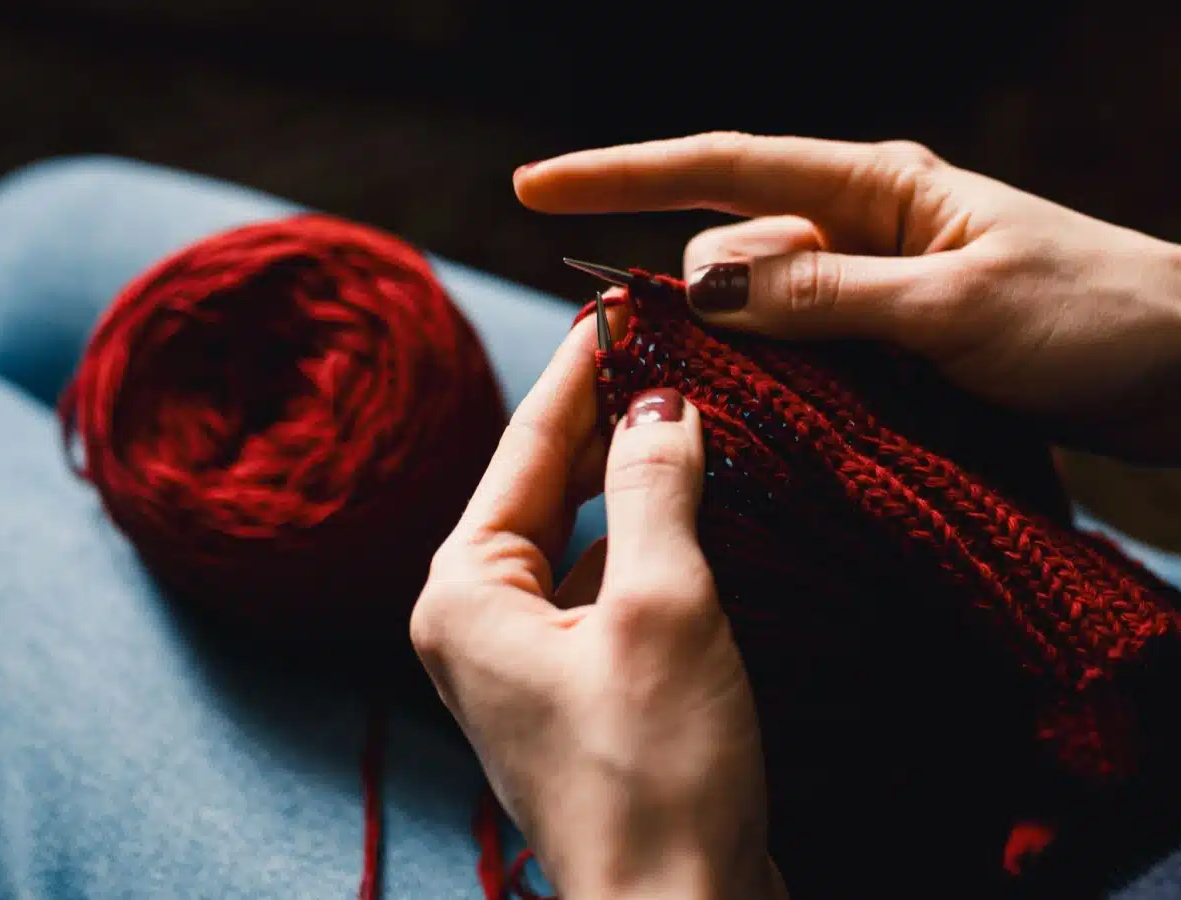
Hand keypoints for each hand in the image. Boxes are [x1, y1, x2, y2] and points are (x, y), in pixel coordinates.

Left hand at [410, 316, 783, 899]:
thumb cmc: (657, 776)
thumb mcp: (662, 607)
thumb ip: (654, 487)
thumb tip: (661, 403)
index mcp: (465, 592)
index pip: (525, 444)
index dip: (583, 367)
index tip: (627, 299)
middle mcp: (481, 623)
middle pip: (548, 486)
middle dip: (614, 418)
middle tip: (683, 346)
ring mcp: (532, 664)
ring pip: (588, 537)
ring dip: (644, 481)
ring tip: (711, 410)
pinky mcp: (588, 695)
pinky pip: (616, 590)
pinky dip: (660, 545)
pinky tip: (715, 509)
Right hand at [514, 133, 1180, 463]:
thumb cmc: (1097, 319)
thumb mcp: (958, 309)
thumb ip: (828, 297)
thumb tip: (699, 283)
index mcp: (879, 188)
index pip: (725, 169)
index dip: (622, 175)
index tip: (531, 186)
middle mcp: (866, 229)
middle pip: (731, 250)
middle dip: (672, 294)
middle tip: (638, 363)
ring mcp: (879, 293)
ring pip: (762, 313)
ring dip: (722, 352)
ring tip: (690, 406)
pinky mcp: (897, 351)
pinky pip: (805, 359)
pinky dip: (770, 386)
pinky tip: (750, 424)